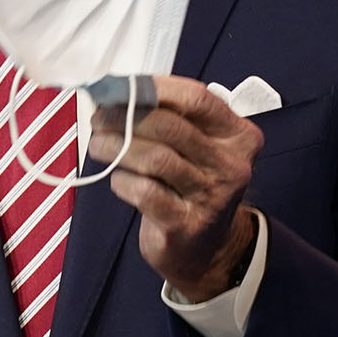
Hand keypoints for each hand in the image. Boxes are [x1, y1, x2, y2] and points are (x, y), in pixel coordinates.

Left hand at [89, 75, 260, 303]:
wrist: (207, 249)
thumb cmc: (193, 185)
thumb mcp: (198, 148)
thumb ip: (172, 118)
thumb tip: (118, 92)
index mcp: (239, 136)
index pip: (198, 99)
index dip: (154, 88)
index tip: (120, 87)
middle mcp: (232, 165)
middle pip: (171, 127)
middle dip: (125, 117)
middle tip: (98, 117)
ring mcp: (212, 196)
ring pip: (156, 159)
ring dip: (117, 147)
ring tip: (97, 143)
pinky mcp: (186, 224)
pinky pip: (144, 192)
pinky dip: (122, 181)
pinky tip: (118, 179)